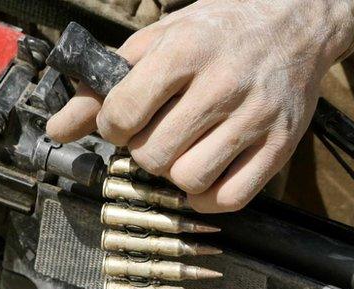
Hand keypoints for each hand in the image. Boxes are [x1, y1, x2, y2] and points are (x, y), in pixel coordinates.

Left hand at [47, 0, 353, 211]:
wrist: (294, 23)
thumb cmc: (220, 31)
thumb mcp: (160, 40)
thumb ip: (107, 83)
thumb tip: (59, 129)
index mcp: (186, 51)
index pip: (124, 113)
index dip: (113, 126)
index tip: (123, 123)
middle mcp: (222, 84)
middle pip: (155, 154)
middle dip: (144, 152)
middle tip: (156, 137)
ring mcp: (255, 117)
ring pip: (190, 179)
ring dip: (176, 176)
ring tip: (182, 155)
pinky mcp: (280, 145)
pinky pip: (233, 197)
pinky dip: (208, 200)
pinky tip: (205, 178)